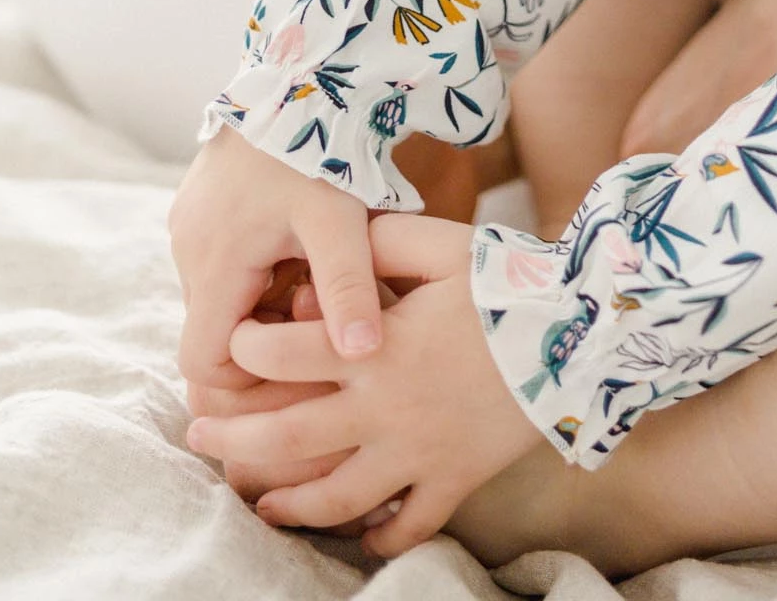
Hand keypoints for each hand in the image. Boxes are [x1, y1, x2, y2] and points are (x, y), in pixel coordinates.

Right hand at [170, 127, 385, 394]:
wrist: (298, 71)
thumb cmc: (319, 148)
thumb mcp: (340, 221)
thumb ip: (349, 290)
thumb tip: (362, 357)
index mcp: (213, 263)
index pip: (203, 364)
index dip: (248, 377)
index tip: (302, 357)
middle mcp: (187, 249)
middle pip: (212, 333)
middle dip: (262, 341)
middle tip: (318, 317)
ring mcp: (188, 225)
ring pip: (216, 299)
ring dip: (259, 303)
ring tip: (313, 276)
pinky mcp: (197, 206)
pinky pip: (216, 263)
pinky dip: (251, 272)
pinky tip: (296, 249)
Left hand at [185, 216, 539, 557]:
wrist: (579, 336)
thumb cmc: (509, 283)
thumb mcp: (444, 246)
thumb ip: (384, 242)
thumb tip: (340, 238)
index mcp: (377, 346)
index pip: (286, 354)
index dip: (247, 350)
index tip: (229, 346)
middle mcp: (385, 408)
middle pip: (289, 438)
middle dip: (235, 443)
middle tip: (197, 440)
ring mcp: (417, 453)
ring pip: (335, 497)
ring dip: (288, 505)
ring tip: (260, 503)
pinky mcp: (453, 480)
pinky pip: (407, 525)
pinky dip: (377, 538)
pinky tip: (356, 537)